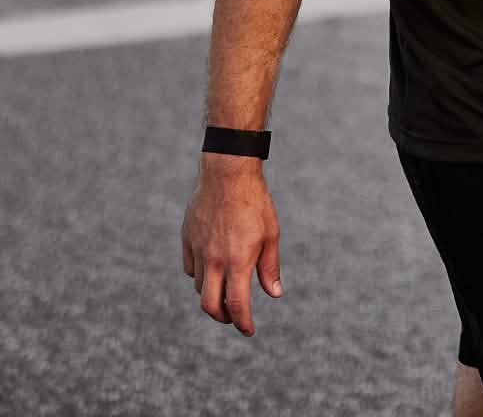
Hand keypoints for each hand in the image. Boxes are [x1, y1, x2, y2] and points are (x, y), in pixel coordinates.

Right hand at [181, 157, 282, 336]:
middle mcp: (213, 260)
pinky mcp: (187, 239)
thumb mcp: (271, 234)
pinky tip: (211, 268)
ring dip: (212, 293)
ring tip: (226, 287)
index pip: (237, 305)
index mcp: (237, 260)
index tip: (249, 330)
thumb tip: (274, 293)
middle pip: (209, 305)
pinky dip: (199, 274)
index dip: (243, 323)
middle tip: (233, 317)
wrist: (227, 172)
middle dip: (222, 317)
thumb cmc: (255, 202)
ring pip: (199, 286)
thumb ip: (269, 267)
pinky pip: (189, 268)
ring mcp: (197, 250)